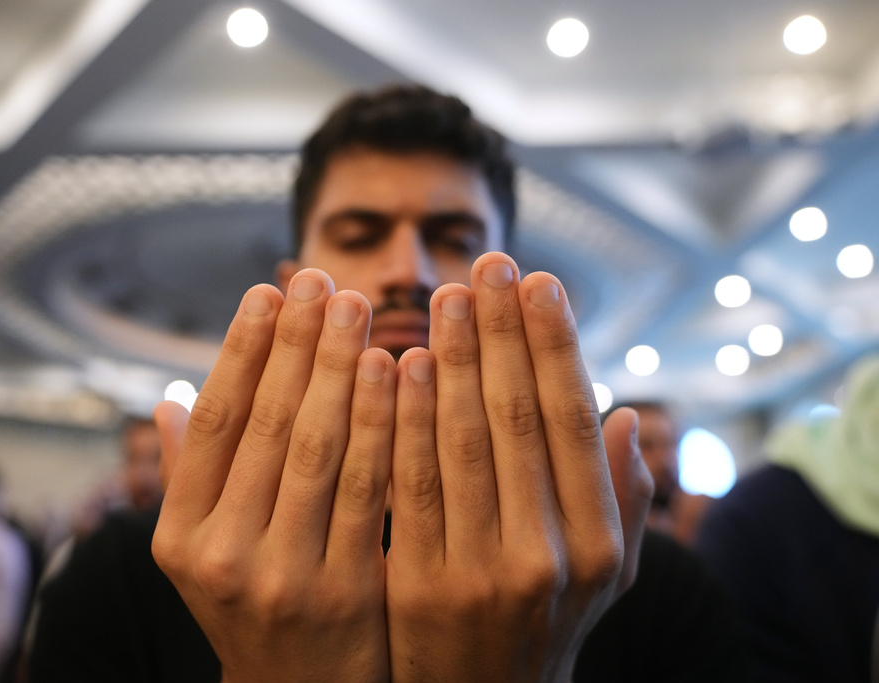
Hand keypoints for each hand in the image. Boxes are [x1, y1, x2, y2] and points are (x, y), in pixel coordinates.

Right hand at [152, 270, 393, 682]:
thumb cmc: (257, 605)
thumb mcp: (203, 553)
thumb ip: (188, 477)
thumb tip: (166, 399)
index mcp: (180, 535)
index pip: (214, 421)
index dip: (240, 350)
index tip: (268, 291)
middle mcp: (222, 555)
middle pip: (266, 423)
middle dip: (298, 343)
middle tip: (324, 279)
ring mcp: (282, 577)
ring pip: (318, 447)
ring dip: (340, 368)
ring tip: (360, 307)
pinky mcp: (346, 594)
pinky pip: (371, 490)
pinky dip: (385, 425)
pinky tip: (399, 371)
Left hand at [385, 253, 651, 682]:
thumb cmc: (544, 623)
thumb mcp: (607, 574)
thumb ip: (620, 498)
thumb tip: (623, 413)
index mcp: (601, 542)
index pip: (574, 420)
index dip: (555, 345)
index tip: (538, 280)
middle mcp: (550, 555)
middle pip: (519, 419)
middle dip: (501, 334)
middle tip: (487, 264)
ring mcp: (482, 574)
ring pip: (461, 444)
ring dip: (450, 362)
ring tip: (442, 297)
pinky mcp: (418, 587)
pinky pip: (405, 486)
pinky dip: (401, 421)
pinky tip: (393, 364)